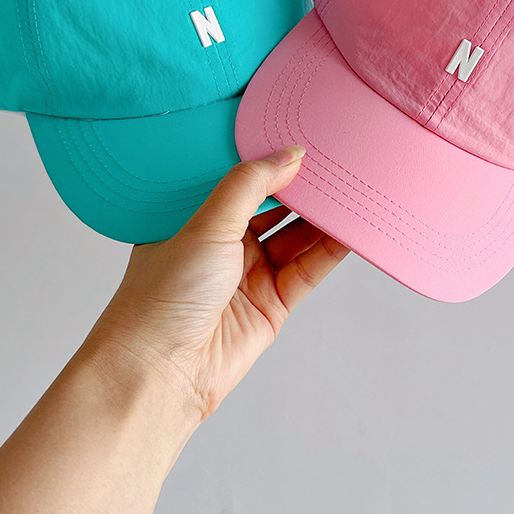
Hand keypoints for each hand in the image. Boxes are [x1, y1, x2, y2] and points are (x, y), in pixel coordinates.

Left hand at [84, 146, 347, 423]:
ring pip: (296, 238)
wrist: (161, 372)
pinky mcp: (272, 304)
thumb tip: (289, 154)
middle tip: (336, 163)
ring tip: (351, 191)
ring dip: (322, 218)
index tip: (301, 142)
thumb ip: (251, 185)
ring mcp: (249, 276)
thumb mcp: (206, 224)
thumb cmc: (161, 299)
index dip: (270, 163)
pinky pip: (308, 269)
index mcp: (195, 221)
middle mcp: (222, 247)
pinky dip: (330, 250)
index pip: (241, 183)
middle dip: (304, 189)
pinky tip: (349, 229)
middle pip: (274, 209)